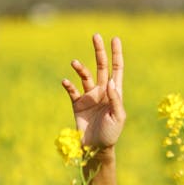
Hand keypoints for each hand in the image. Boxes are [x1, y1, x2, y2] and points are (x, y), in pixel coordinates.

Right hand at [62, 34, 125, 150]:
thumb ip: (115, 99)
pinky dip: (68, 84)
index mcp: (114, 92)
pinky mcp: (77, 104)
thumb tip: (110, 81)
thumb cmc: (111, 134)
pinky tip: (65, 81)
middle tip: (96, 36)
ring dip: (80, 68)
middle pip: (101, 66)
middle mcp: (102, 91)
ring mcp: (89, 96)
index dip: (116, 54)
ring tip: (75, 63)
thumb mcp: (118, 117)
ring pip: (85, 76)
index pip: (116, 68)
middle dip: (99, 51)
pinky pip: (72, 90)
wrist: (96, 148)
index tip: (115, 39)